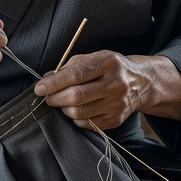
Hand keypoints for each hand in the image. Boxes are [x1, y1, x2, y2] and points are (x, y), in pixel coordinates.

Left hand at [33, 51, 148, 129]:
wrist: (142, 83)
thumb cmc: (111, 68)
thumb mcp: (94, 57)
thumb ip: (70, 67)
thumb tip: (47, 79)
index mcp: (108, 63)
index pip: (76, 75)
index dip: (54, 83)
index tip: (39, 88)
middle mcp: (115, 84)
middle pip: (76, 96)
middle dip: (55, 98)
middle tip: (47, 97)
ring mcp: (117, 104)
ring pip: (79, 113)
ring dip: (64, 109)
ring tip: (63, 102)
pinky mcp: (116, 120)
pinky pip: (87, 124)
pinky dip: (75, 118)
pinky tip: (76, 109)